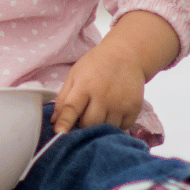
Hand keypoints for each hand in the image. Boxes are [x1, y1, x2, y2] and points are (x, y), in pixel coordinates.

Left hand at [50, 11, 176, 133]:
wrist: (127, 55)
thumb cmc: (96, 65)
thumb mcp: (74, 75)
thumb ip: (64, 98)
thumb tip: (54, 121)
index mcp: (85, 86)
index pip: (72, 109)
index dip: (65, 123)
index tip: (59, 134)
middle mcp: (104, 96)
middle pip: (89, 123)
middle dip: (82, 126)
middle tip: (81, 119)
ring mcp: (121, 103)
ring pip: (106, 128)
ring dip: (99, 127)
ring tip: (98, 113)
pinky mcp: (135, 107)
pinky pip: (122, 127)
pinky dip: (115, 125)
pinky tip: (111, 113)